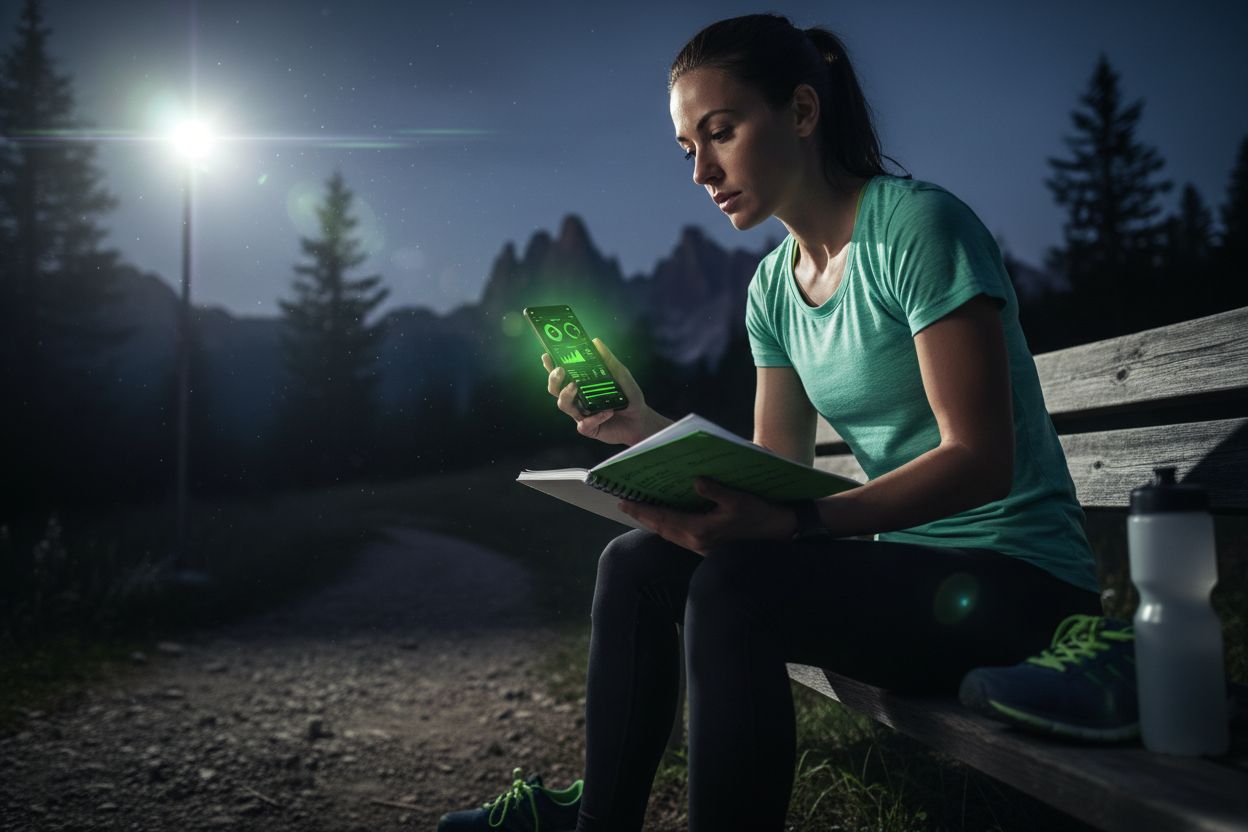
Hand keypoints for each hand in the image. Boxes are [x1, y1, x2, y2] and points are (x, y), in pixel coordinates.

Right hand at [542, 338, 662, 445]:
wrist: (640, 420)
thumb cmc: (629, 396)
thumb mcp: (621, 374)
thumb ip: (608, 360)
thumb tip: (595, 341)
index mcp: (581, 384)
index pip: (561, 374)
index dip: (551, 366)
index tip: (547, 356)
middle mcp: (577, 398)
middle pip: (555, 389)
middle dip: (554, 379)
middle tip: (561, 370)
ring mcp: (581, 414)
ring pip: (563, 405)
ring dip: (566, 396)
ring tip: (575, 387)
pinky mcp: (588, 428)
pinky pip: (583, 424)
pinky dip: (595, 417)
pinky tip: (608, 412)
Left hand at [619, 477, 797, 555]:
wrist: (779, 534)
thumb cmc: (760, 515)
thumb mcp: (739, 499)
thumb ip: (715, 490)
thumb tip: (695, 480)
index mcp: (699, 530)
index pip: (662, 519)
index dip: (641, 510)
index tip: (623, 501)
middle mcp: (696, 541)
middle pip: (660, 528)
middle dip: (642, 516)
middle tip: (624, 503)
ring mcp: (701, 546)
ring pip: (669, 534)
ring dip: (653, 522)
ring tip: (640, 509)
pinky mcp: (707, 546)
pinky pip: (679, 536)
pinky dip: (667, 526)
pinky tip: (666, 517)